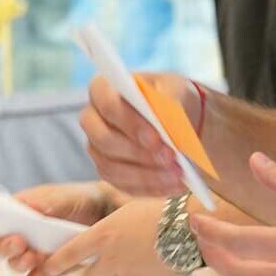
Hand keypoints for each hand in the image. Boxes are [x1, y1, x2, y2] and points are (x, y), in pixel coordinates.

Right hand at [0, 182, 115, 274]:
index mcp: (17, 214)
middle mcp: (22, 235)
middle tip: (19, 243)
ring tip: (35, 257)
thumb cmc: (78, 200)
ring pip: (16, 264)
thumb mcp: (60, 197)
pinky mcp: (50, 268)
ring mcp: (34, 253)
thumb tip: (22, 206)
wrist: (106, 216)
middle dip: (4, 247)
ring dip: (20, 263)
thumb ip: (41, 203)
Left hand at [23, 197, 185, 275]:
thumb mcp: (130, 208)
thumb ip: (113, 225)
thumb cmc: (163, 206)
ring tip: (144, 262)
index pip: (68, 255)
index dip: (54, 264)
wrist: (195, 222)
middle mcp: (113, 258)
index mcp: (103, 235)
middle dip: (100, 274)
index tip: (46, 269)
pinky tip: (160, 272)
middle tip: (114, 263)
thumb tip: (106, 234)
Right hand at [82, 71, 199, 199]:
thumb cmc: (174, 99)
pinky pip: (123, 185)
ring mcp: (99, 148)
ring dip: (147, 174)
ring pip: (112, 167)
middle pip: (104, 140)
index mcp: (104, 89)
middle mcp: (93, 119)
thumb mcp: (178, 90)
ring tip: (178, 173)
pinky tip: (174, 184)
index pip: (106, 102)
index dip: (129, 122)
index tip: (156, 137)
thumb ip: (170, 98)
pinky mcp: (110, 172)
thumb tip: (164, 115)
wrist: (182, 121)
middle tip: (170, 157)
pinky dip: (151, 186)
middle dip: (138, 152)